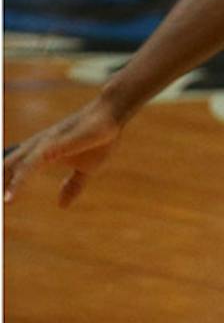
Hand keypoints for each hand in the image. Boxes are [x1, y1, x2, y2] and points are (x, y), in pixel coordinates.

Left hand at [4, 94, 125, 206]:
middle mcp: (33, 149)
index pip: (10, 173)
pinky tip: (9, 198)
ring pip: (9, 170)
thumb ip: (73, 185)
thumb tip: (62, 206)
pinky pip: (27, 167)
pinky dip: (16, 183)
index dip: (1, 188)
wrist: (112, 116)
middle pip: (4, 170)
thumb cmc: (100, 139)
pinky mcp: (49, 146)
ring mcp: (40, 146)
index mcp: (39, 155)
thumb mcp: (87, 169)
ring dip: (0, 187)